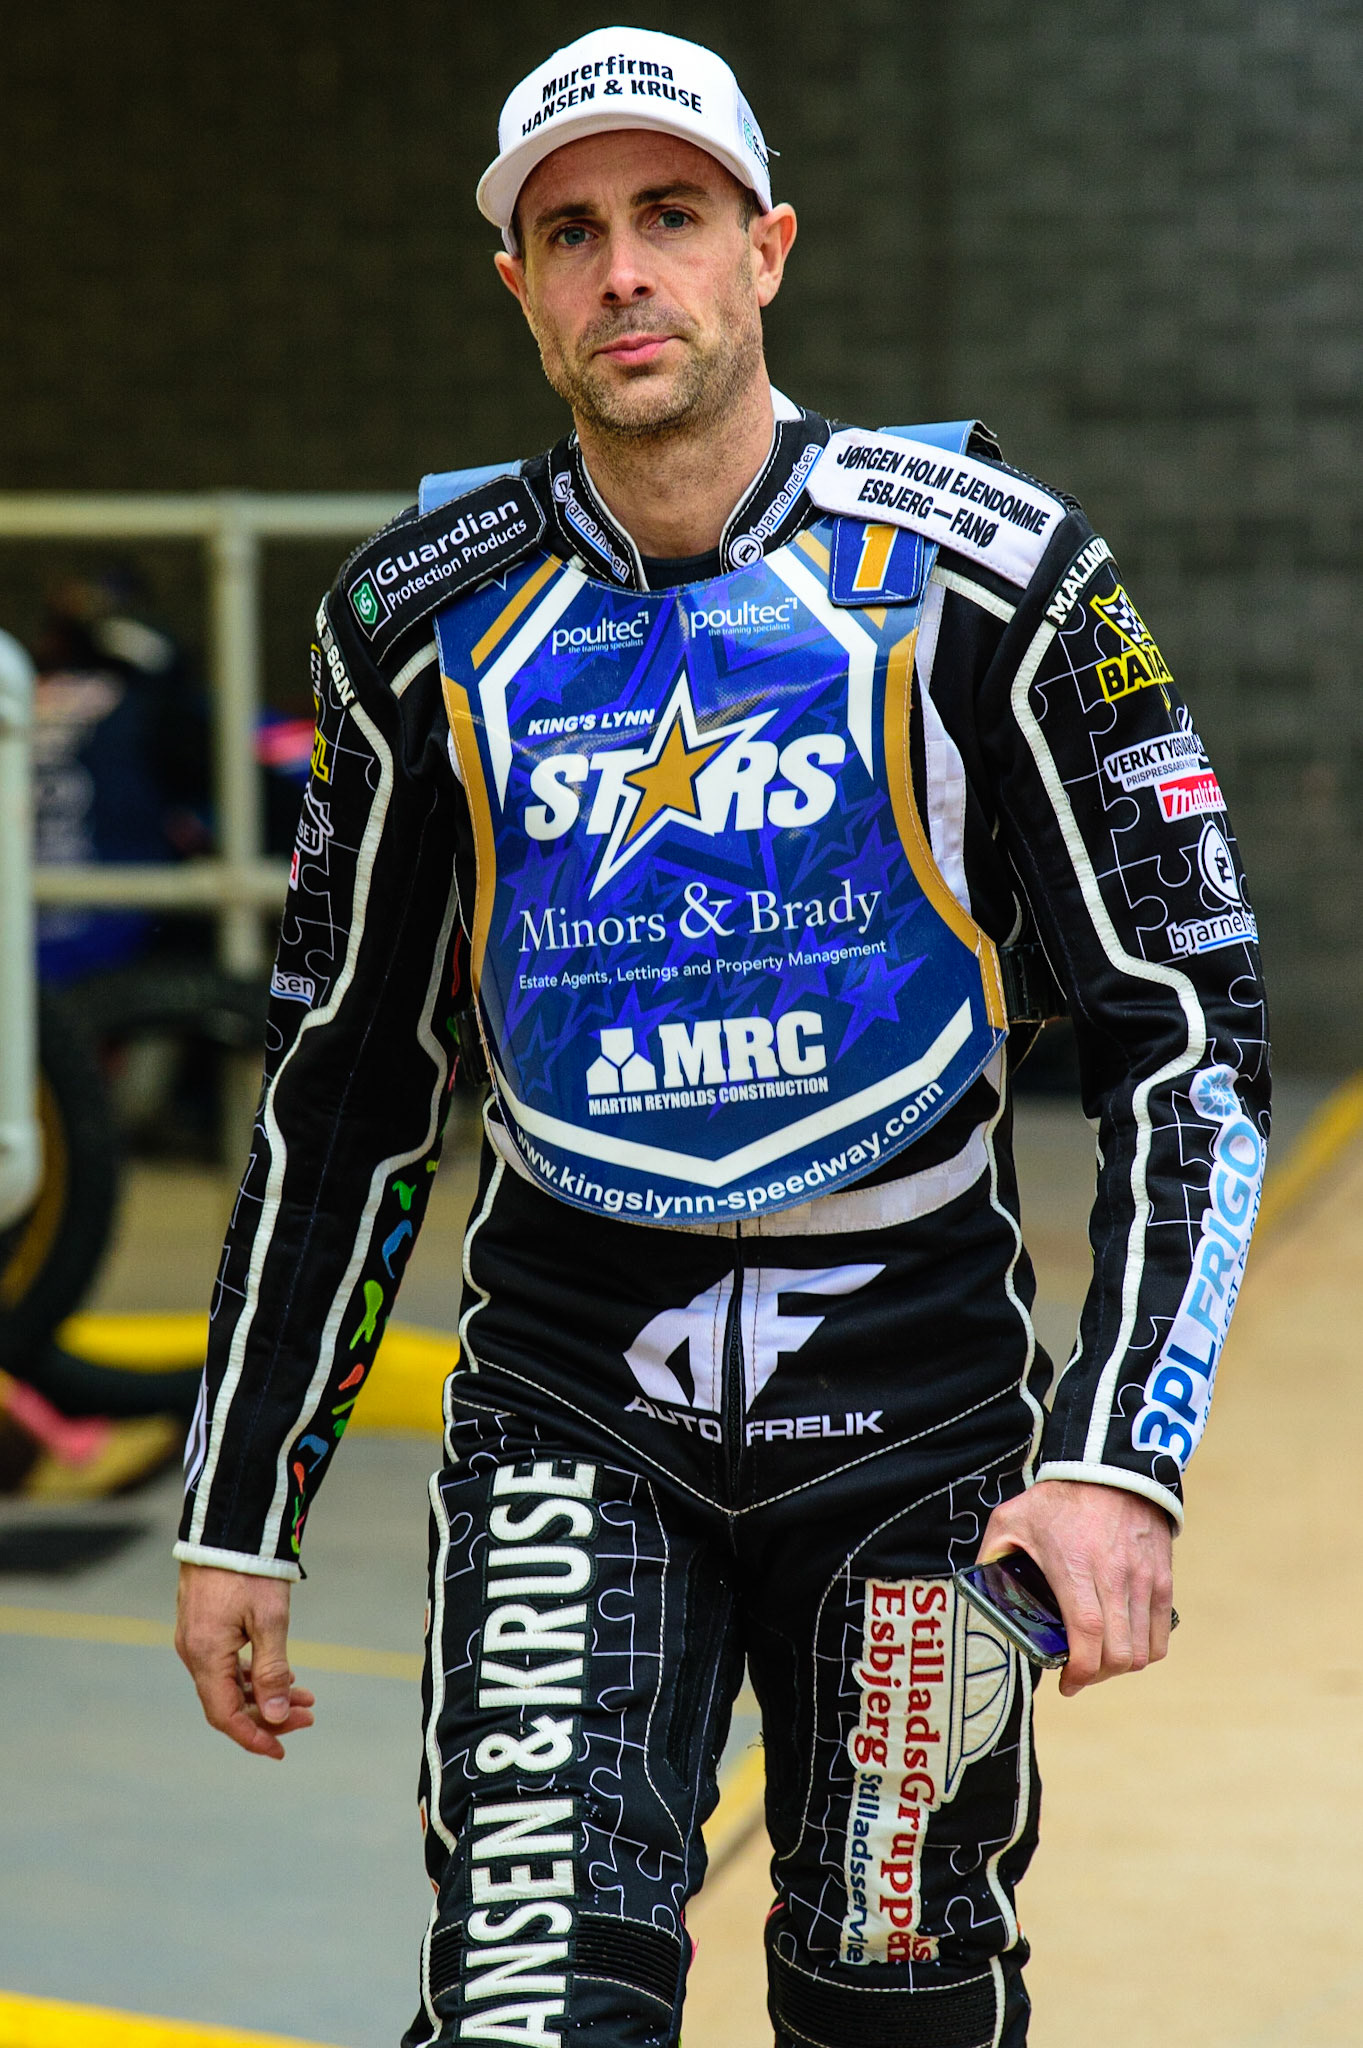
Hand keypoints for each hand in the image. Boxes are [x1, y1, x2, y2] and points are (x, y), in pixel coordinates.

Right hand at [175, 1562, 315, 1758]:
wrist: (228, 1525)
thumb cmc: (250, 1568)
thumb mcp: (269, 1620)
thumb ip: (272, 1671)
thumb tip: (277, 1716)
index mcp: (205, 1655)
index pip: (224, 1715)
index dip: (253, 1736)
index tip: (281, 1749)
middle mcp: (193, 1652)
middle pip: (228, 1702)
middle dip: (268, 1715)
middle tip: (308, 1717)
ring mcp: (196, 1638)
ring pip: (228, 1683)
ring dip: (264, 1694)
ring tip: (305, 1696)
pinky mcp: (203, 1625)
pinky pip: (225, 1663)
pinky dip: (252, 1674)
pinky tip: (280, 1671)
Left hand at [976, 1478, 1173, 1697]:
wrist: (1110, 1468)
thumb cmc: (1057, 1497)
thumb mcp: (1012, 1519)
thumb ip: (991, 1555)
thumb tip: (978, 1587)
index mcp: (1074, 1568)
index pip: (1087, 1637)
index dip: (1079, 1673)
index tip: (1065, 1685)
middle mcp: (1114, 1578)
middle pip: (1119, 1655)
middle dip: (1096, 1677)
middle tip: (1078, 1674)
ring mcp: (1143, 1580)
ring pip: (1143, 1651)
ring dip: (1120, 1667)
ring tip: (1099, 1661)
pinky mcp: (1162, 1578)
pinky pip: (1160, 1634)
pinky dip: (1144, 1650)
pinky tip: (1124, 1645)